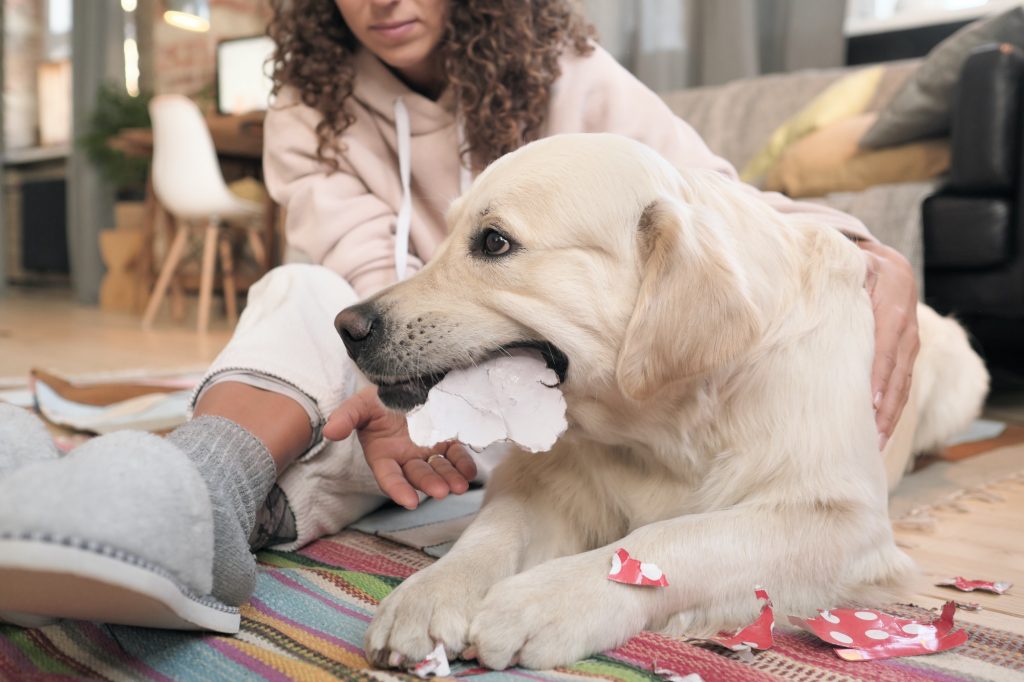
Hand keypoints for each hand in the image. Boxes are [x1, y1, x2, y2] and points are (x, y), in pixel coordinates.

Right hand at [324, 386, 476, 508]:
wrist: (402, 382)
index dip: (398, 489)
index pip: (389, 476)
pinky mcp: (446, 441)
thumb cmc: (378, 397)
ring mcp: (427, 450)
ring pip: (438, 468)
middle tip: (442, 492)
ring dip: (449, 478)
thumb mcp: (361, 404)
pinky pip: (455, 455)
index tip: (410, 502)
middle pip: (418, 475)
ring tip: (460, 486)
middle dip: (429, 484)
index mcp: (383, 454)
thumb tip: (329, 431)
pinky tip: (470, 471)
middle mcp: (406, 457)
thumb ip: (346, 417)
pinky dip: (463, 464)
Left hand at [859, 240, 919, 449]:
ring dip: (888, 418)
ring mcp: (910, 346)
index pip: (885, 347)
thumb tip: (814, 289)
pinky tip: (877, 436)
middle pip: (897, 375)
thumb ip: (838, 278)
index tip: (867, 404)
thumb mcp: (852, 264)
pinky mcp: (905, 358)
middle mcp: (907, 330)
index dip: (878, 376)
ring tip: (873, 448)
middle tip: (868, 439)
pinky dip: (890, 413)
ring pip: (902, 387)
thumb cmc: (859, 266)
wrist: (890, 266)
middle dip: (883, 409)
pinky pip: (900, 388)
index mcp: (893, 306)